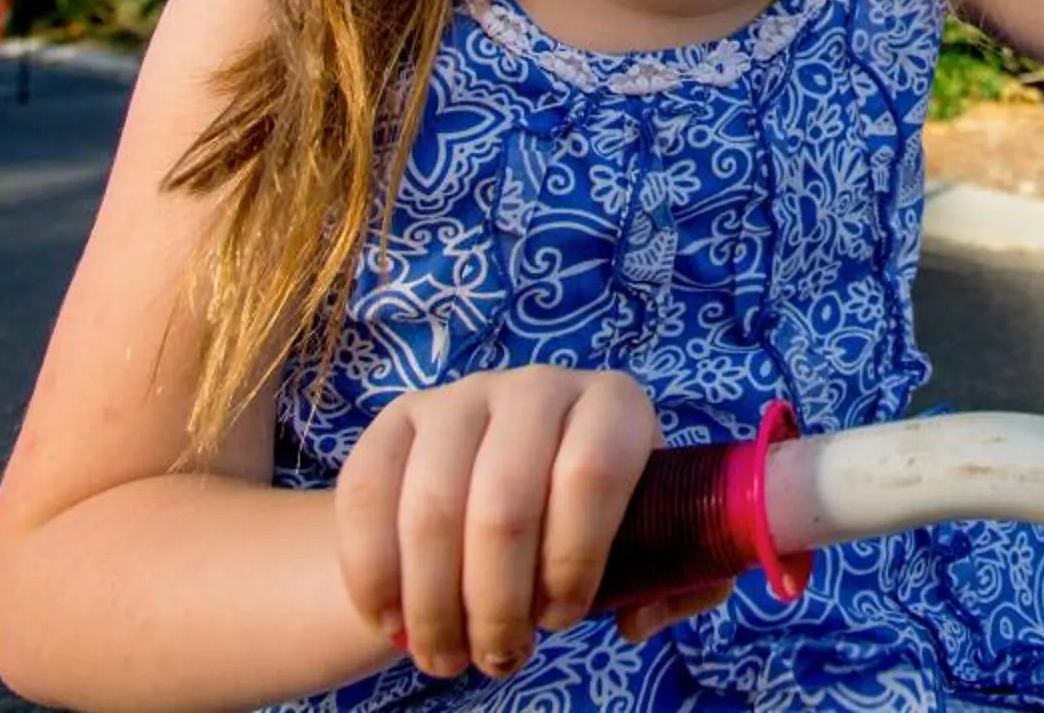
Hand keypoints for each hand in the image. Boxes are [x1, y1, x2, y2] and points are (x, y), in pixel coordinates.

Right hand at [334, 366, 728, 681]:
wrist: (504, 482)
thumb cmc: (589, 522)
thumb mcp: (650, 541)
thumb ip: (676, 579)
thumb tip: (638, 617)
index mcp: (614, 405)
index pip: (593, 473)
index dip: (575, 559)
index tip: (563, 618)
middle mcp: (539, 386)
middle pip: (505, 503)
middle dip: (498, 604)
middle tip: (499, 657)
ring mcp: (462, 396)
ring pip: (432, 509)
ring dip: (434, 605)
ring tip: (449, 657)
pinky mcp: (397, 419)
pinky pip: (367, 497)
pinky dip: (375, 576)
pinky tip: (392, 623)